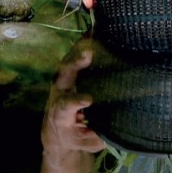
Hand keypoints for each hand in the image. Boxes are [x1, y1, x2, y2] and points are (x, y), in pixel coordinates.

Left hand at [41, 42, 104, 162]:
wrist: (55, 129)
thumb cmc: (73, 137)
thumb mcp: (85, 142)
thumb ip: (97, 136)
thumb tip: (116, 128)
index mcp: (61, 113)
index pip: (66, 106)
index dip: (76, 101)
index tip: (88, 100)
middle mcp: (58, 93)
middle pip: (63, 76)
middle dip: (74, 63)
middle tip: (88, 54)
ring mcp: (62, 80)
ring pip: (69, 61)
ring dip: (80, 48)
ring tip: (94, 35)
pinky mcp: (68, 71)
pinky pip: (74, 54)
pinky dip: (84, 43)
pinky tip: (95, 30)